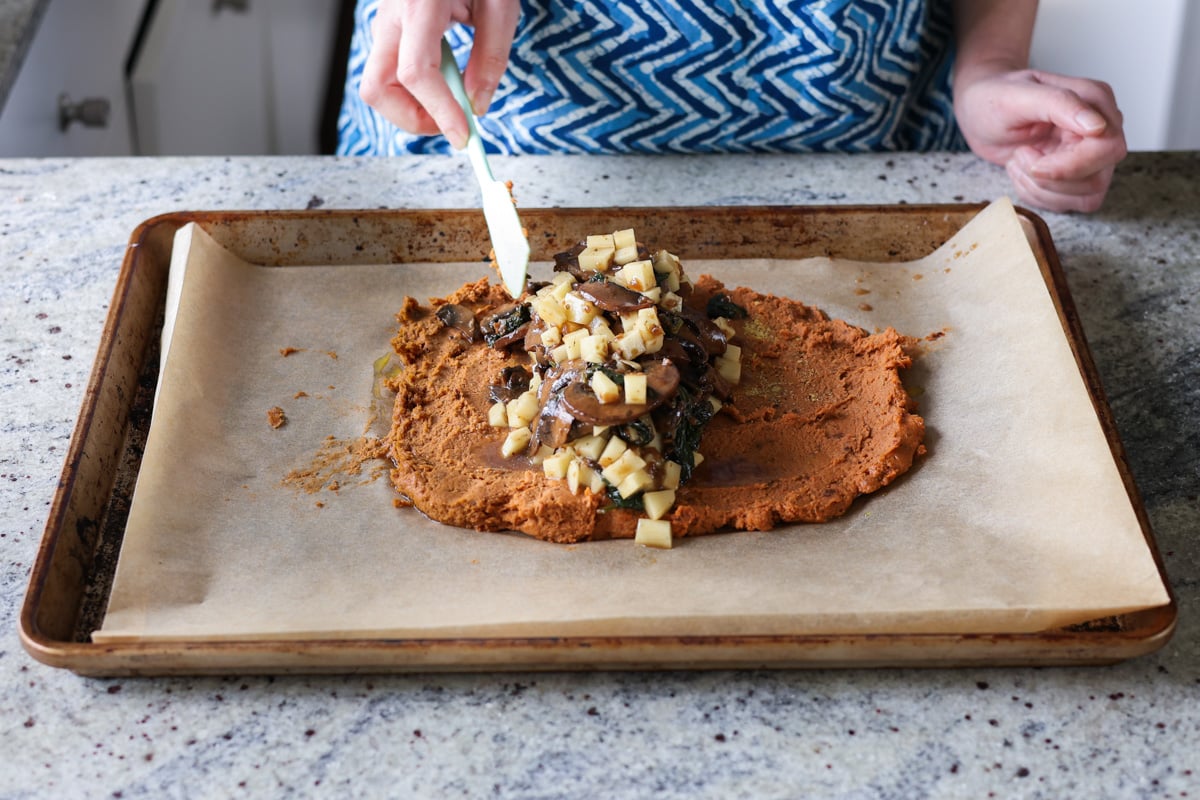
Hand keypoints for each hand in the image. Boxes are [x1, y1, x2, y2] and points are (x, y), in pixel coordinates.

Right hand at [358, 0, 519, 148]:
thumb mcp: (500, 4)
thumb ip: (491, 57)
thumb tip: (479, 106)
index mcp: (420, 4)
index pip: (416, 73)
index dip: (439, 113)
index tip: (464, 136)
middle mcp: (392, 14)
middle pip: (377, 88)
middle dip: (412, 118)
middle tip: (451, 124)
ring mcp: (385, 20)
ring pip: (379, 83)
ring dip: (412, 105)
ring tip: (453, 100)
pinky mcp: (390, 26)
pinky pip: (390, 69)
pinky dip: (414, 88)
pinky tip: (445, 78)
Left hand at [954, 69, 1126, 212]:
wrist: (978, 113)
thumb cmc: (995, 98)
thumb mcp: (1018, 96)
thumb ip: (1061, 104)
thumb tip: (1098, 126)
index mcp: (1096, 101)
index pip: (1107, 147)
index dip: (1070, 165)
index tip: (1032, 160)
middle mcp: (1102, 128)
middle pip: (1097, 178)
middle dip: (1051, 178)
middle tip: (1020, 155)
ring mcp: (1091, 154)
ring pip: (1086, 197)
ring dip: (1041, 188)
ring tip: (1018, 160)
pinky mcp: (1077, 175)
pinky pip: (1070, 203)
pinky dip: (1038, 195)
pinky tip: (1022, 172)